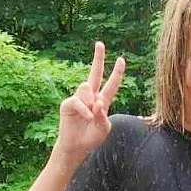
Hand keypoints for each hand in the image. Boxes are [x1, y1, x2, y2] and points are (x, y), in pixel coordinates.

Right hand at [57, 41, 125, 158]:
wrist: (77, 147)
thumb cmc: (91, 138)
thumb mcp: (104, 129)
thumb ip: (103, 117)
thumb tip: (98, 103)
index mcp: (102, 101)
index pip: (111, 84)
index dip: (116, 72)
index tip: (121, 59)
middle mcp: (90, 97)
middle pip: (95, 73)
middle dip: (98, 58)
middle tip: (100, 43)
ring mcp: (79, 99)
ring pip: (87, 87)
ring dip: (91, 102)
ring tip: (90, 116)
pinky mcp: (68, 104)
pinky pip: (78, 101)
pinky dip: (85, 110)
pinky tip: (87, 117)